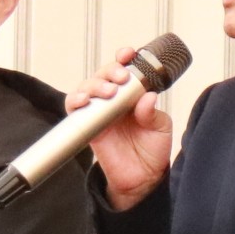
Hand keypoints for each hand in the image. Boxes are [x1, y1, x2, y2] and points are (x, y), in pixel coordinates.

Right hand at [71, 52, 173, 211]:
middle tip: (122, 78)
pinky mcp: (87, 127)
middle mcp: (115, 100)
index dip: (124, 58)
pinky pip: (74, 109)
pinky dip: (75, 100)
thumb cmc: (153, 150)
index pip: (125, 70)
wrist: (143, 179)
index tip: (128, 54)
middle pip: (104, 75)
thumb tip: (147, 96)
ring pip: (88, 87)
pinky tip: (84, 101)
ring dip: (95, 84)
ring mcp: (100, 112)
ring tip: (109, 92)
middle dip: (111, 70)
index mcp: (133, 95)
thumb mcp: (160, 128)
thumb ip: (152, 112)